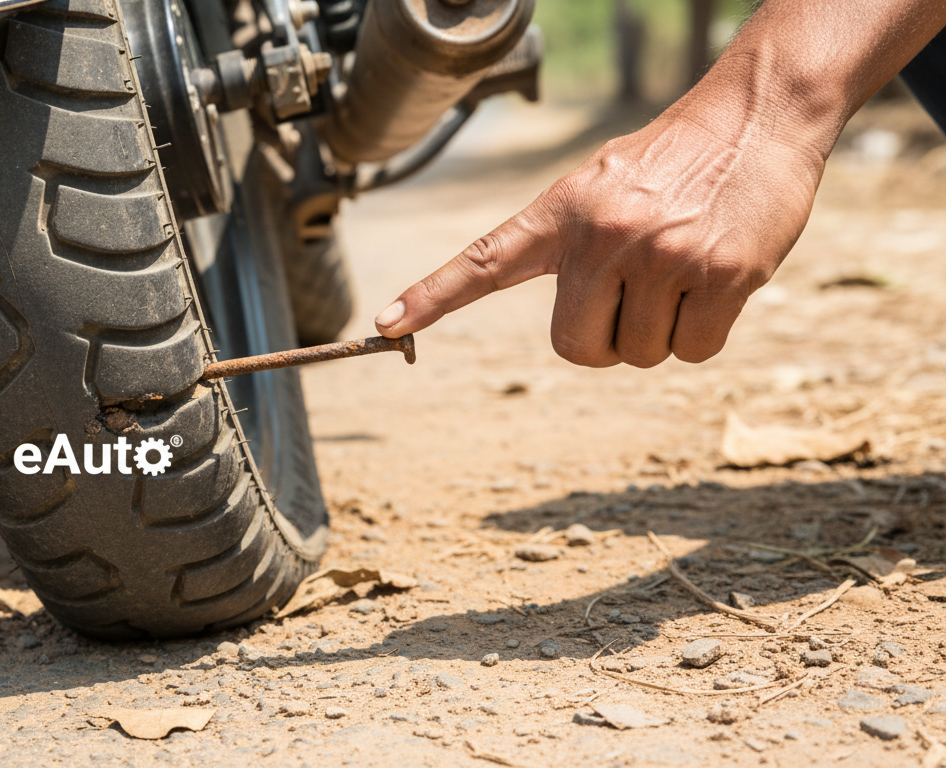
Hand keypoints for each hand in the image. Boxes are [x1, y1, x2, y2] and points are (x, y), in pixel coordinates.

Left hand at [374, 107, 825, 366]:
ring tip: (681, 271)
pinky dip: (702, 334)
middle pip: (575, 349)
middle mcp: (602, 235)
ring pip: (639, 354)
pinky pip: (692, 351)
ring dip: (661, 332)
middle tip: (635, 295)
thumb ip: (575, 248)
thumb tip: (580, 332)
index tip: (385, 326)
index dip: (432, 297)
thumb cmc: (675, 161)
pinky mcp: (720, 275)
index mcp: (562, 212)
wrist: (759, 116)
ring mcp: (661, 256)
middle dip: (604, 339)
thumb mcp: (604, 187)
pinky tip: (716, 282)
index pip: (483, 262)